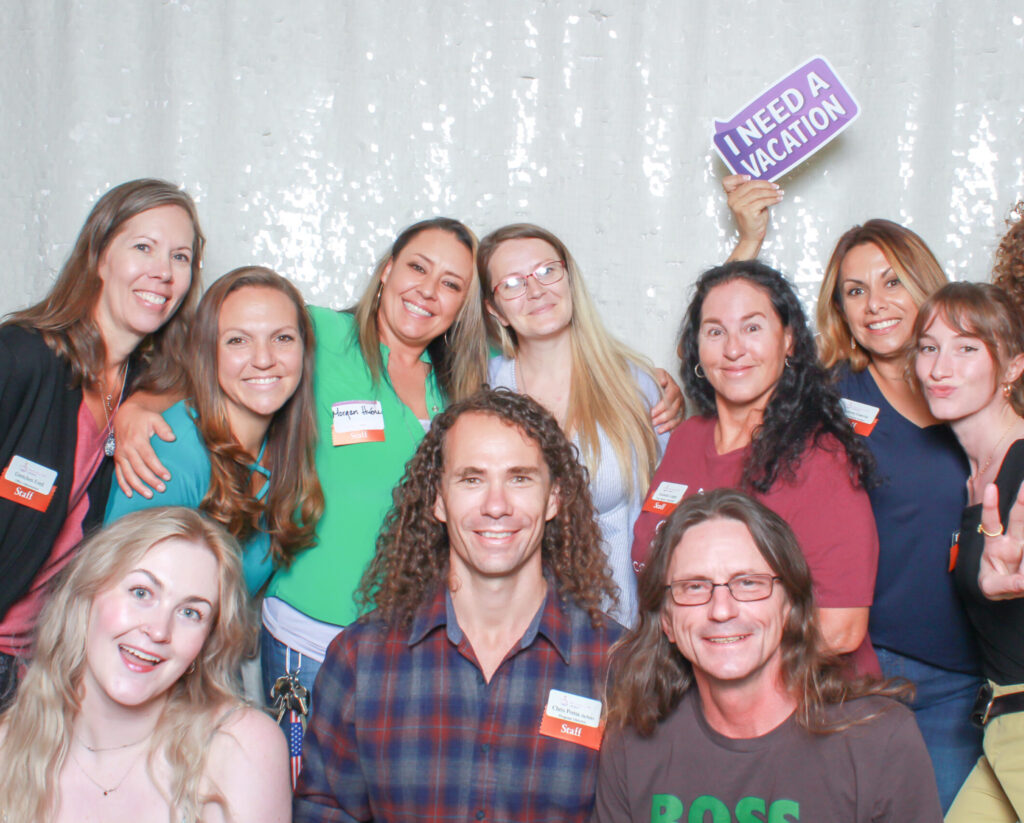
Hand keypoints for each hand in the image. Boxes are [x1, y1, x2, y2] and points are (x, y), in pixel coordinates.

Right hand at [113, 398, 175, 497]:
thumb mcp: (155, 418)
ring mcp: (120, 455)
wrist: (125, 414)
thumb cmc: (143, 417)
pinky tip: (130, 494)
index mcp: (137, 440)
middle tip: (162, 489)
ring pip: (128, 474)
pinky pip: (118, 474)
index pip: (149, 457)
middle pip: (139, 468)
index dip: (158, 468)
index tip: (168, 477)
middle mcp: (127, 449)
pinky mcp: (117, 459)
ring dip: (138, 486)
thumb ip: (164, 428)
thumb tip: (172, 438)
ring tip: (149, 495)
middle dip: (150, 480)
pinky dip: (123, 485)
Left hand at [651, 369, 683, 433]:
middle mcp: (679, 397)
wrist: (660, 382)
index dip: (660, 406)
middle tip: (651, 422)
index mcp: (673, 388)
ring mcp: (681, 406)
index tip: (651, 412)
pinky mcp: (681, 413)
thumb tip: (663, 382)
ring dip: (667, 424)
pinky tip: (664, 431)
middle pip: (673, 409)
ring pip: (677, 417)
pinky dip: (672, 428)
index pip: (670, 398)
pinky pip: (679, 423)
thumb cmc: (656, 379)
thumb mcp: (657, 373)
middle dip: (662, 417)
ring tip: (657, 429)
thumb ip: (659, 375)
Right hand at [723, 174, 782, 261]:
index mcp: (731, 197)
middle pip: (750, 184)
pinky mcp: (747, 211)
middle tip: (775, 186)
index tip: (749, 177)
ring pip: (758, 193)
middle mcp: (732, 201)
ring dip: (772, 192)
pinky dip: (773, 199)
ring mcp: (738, 206)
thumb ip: (751, 191)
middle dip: (765, 184)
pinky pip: (763, 201)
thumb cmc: (752, 218)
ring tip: (779, 193)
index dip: (738, 177)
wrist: (752, 235)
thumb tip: (765, 181)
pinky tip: (778, 199)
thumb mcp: (750, 202)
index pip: (728, 182)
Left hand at [977, 482, 1023, 599]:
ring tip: (1021, 564)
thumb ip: (1005, 585)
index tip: (990, 488)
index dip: (991, 506)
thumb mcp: (992, 588)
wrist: (1008, 590)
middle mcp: (1014, 541)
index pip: (991, 523)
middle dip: (1023, 502)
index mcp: (995, 546)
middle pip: (1019, 519)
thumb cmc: (995, 584)